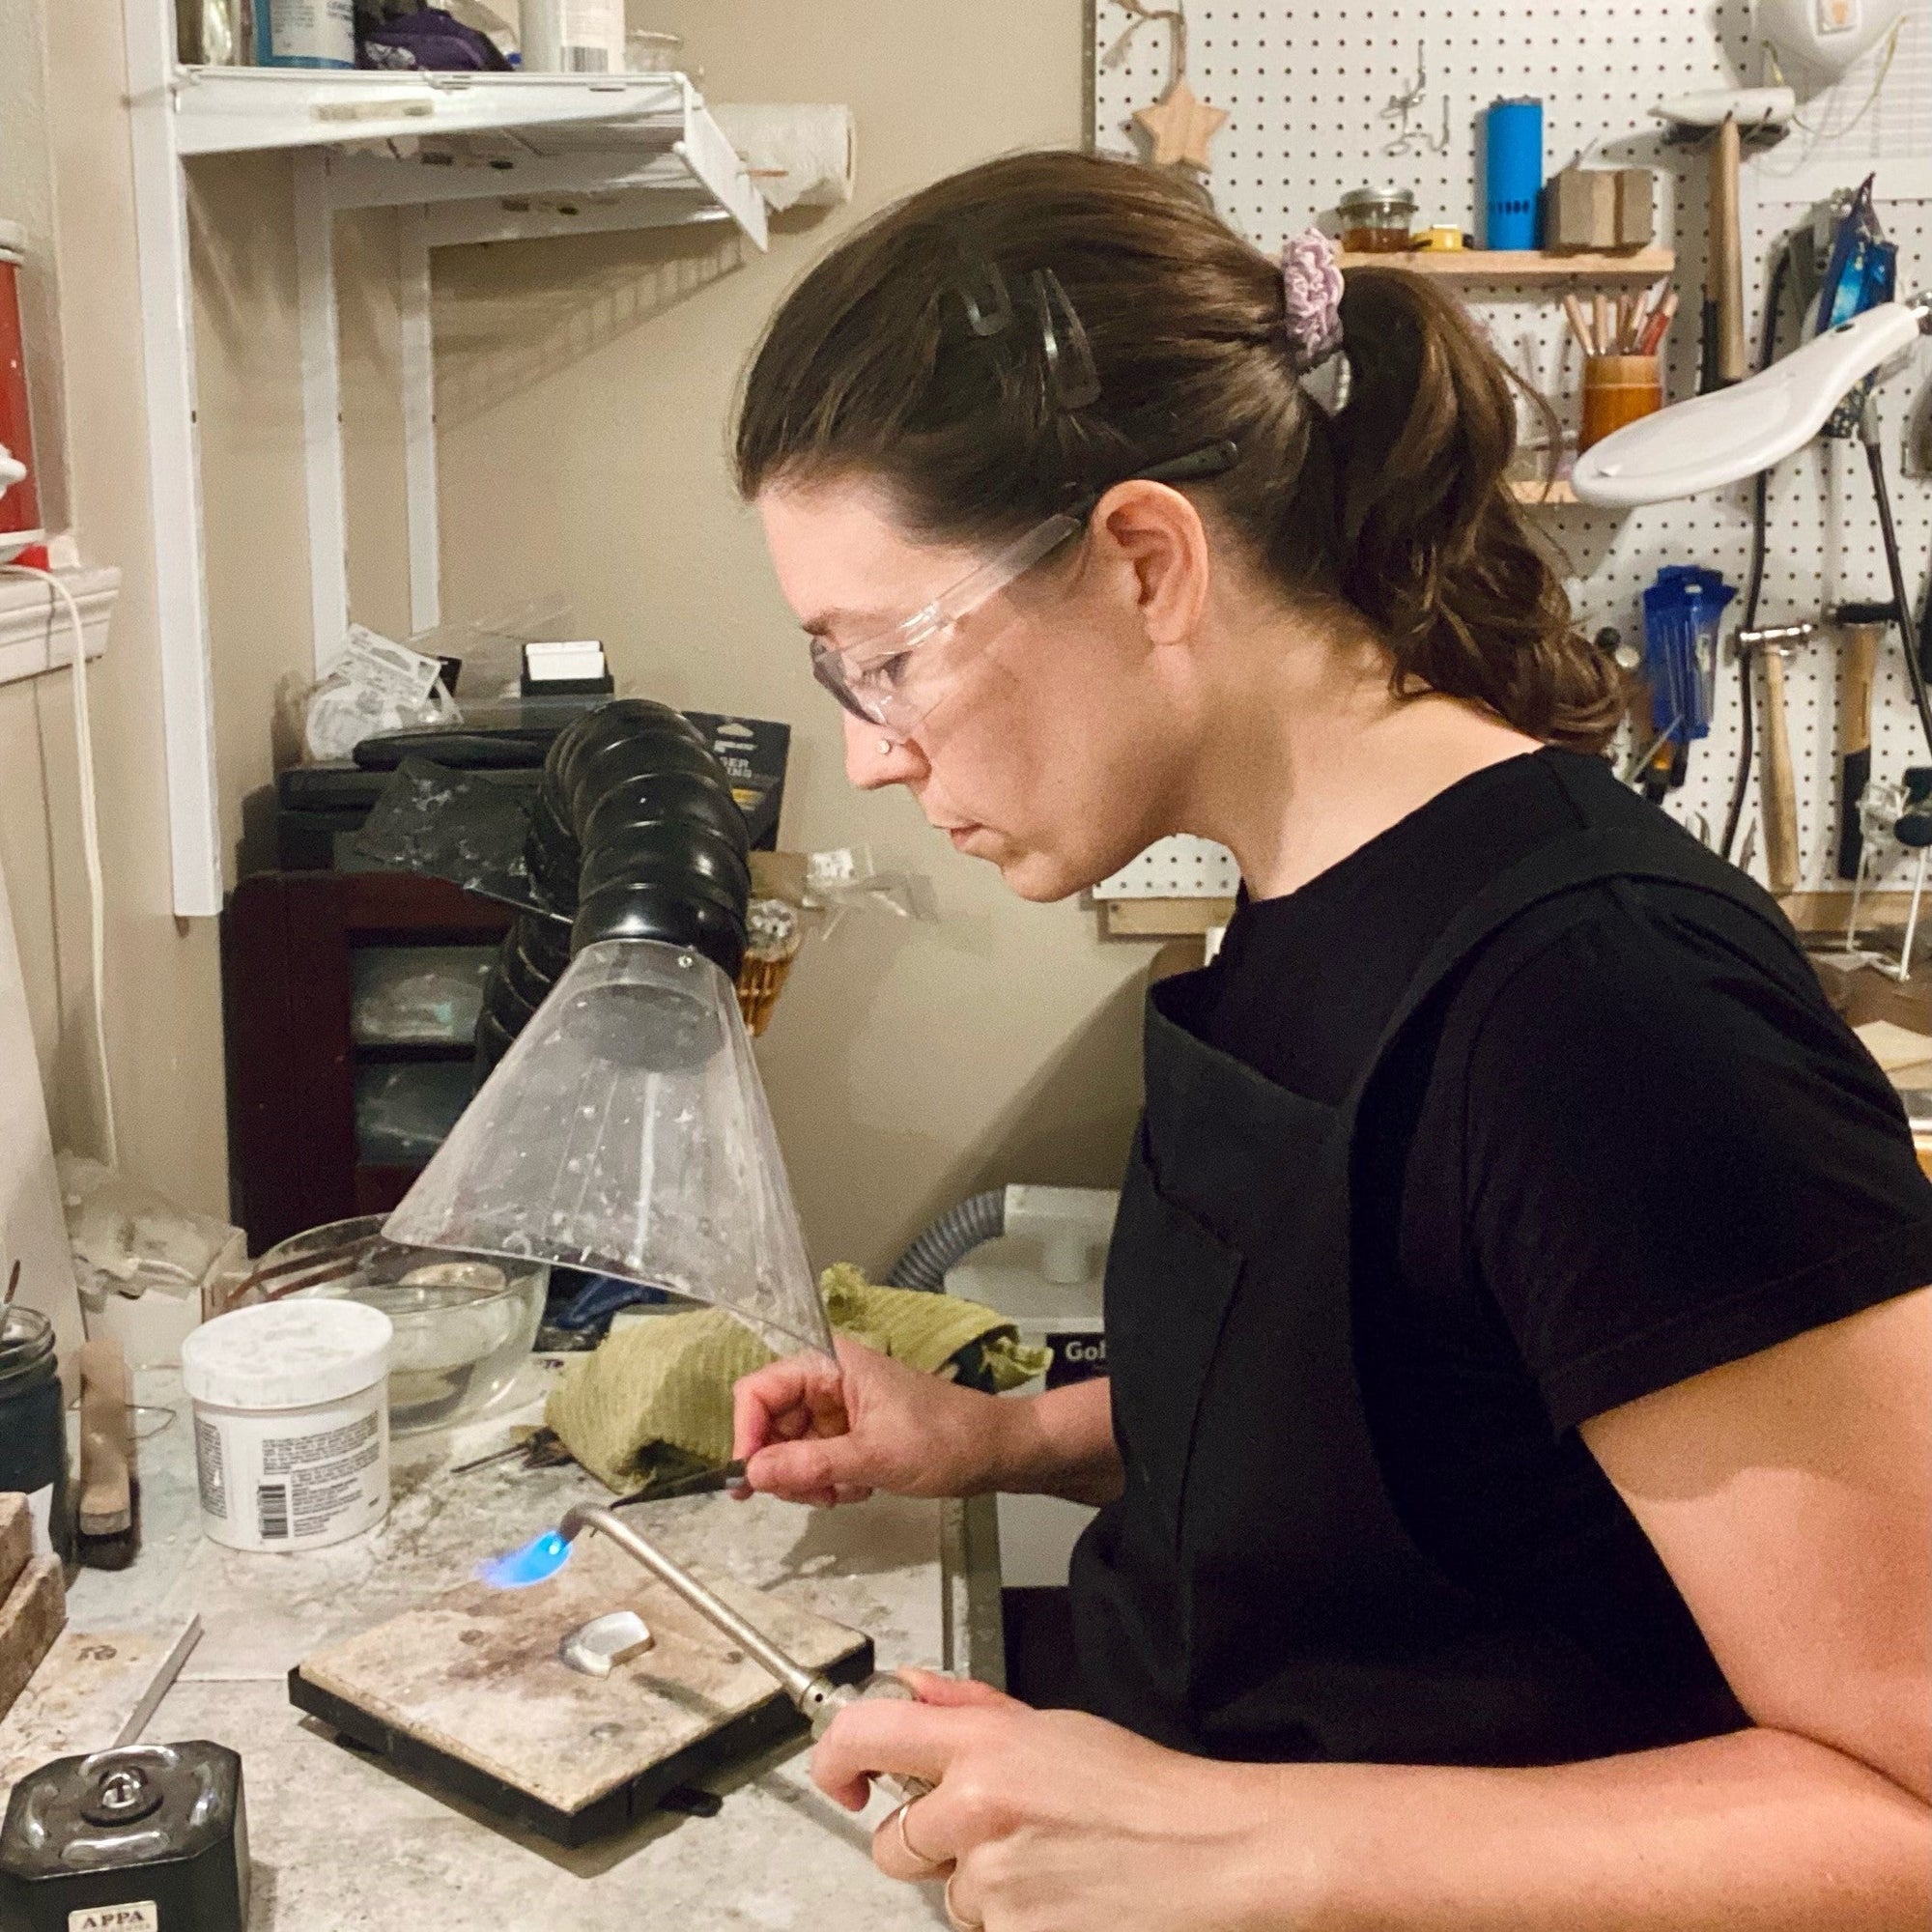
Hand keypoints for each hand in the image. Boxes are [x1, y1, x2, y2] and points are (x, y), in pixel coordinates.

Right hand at [731, 1336, 1019, 1507]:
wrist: (994, 1451)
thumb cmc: (943, 1440)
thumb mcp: (874, 1456)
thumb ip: (810, 1464)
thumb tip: (751, 1473)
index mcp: (829, 1363)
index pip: (758, 1390)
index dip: (747, 1433)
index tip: (750, 1480)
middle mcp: (826, 1379)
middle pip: (769, 1423)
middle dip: (783, 1466)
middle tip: (813, 1495)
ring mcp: (837, 1407)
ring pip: (788, 1447)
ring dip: (807, 1479)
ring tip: (842, 1492)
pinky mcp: (849, 1432)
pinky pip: (813, 1459)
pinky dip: (825, 1481)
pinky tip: (856, 1488)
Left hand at [814, 1670, 1292, 1931]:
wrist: (1212, 1853)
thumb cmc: (1143, 1790)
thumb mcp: (1054, 1727)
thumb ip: (972, 1710)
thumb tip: (910, 1687)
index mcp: (983, 1747)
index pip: (866, 1735)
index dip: (835, 1760)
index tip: (844, 1780)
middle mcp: (975, 1810)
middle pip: (895, 1845)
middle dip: (930, 1846)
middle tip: (997, 1833)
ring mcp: (992, 1883)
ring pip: (949, 1897)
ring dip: (985, 1888)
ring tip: (1053, 1862)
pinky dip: (1018, 1922)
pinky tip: (1065, 1895)